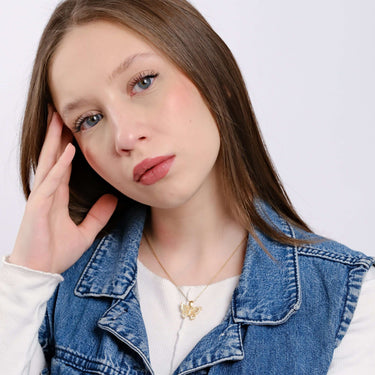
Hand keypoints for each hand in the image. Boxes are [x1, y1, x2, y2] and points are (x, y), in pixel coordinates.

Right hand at [8, 109, 117, 273]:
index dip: (68, 145)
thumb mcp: (85, 231)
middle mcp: (48, 191)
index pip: (63, 164)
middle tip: (62, 111)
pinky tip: (67, 150)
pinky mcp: (38, 205)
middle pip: (54, 156)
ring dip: (55, 140)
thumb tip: (113, 199)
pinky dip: (60, 164)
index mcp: (57, 195)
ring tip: (59, 118)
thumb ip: (98, 215)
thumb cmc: (55, 252)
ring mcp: (41, 196)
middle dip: (57, 134)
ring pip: (49, 161)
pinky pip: (51, 180)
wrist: (41, 271)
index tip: (75, 129)